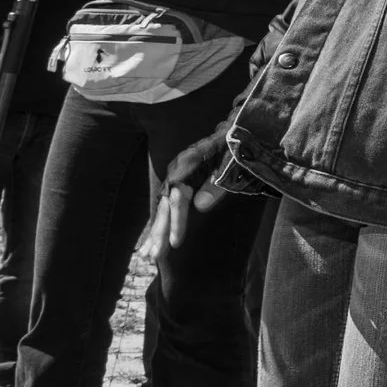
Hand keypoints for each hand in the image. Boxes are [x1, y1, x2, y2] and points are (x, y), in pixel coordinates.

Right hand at [155, 127, 232, 252]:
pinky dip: (161, 223)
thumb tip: (201, 206)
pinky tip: (154, 240)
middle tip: (155, 257)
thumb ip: (217, 184)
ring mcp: (176, 174)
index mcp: (189, 165)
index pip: (178, 198)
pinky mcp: (179, 179)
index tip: (176, 243)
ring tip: (149, 256)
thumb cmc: (237, 147)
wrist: (236, 129)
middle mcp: (178, 170)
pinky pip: (167, 204)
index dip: (177, 221)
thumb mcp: (233, 163)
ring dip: (156, 231)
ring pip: (162, 207)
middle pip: (165, 205)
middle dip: (160, 231)